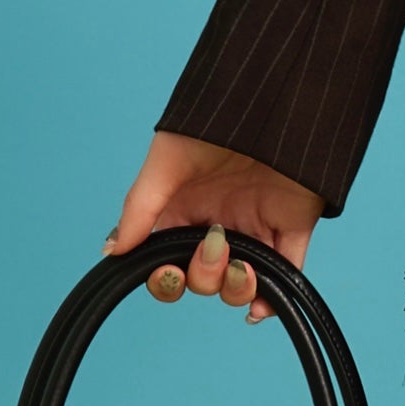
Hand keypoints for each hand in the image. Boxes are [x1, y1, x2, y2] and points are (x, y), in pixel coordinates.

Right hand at [105, 133, 324, 318]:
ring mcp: (255, 226)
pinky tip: (258, 307)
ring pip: (240, 281)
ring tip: (242, 269)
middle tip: (213, 247)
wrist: (276, 98)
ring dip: (235, 288)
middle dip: (203, 275)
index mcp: (183, 209)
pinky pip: (286, 273)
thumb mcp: (167, 160)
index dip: (164, 277)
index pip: (166, 260)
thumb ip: (140, 208)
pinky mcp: (292, 225)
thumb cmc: (216, 122)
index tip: (167, 271)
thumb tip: (113, 251)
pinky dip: (272, 297)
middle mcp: (217, 222)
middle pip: (202, 277)